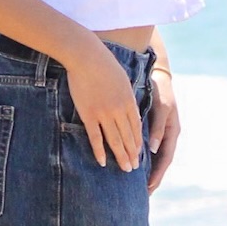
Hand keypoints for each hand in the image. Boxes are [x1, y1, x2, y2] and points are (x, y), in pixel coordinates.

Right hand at [65, 37, 143, 172]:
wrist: (87, 56)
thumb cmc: (104, 63)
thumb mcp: (122, 79)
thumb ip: (127, 96)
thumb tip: (131, 110)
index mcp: (128, 101)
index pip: (137, 128)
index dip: (138, 142)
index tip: (140, 153)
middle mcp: (119, 110)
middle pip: (128, 137)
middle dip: (132, 154)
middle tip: (134, 168)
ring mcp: (103, 114)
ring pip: (115, 140)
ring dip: (121, 156)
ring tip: (125, 169)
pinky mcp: (88, 114)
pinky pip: (95, 137)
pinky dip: (99, 151)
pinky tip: (103, 161)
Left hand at [146, 70, 179, 193]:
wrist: (156, 75)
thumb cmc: (160, 91)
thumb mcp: (162, 107)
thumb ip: (158, 127)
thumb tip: (154, 149)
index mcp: (172, 132)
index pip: (165, 160)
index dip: (158, 174)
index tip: (149, 188)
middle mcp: (167, 135)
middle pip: (160, 162)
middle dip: (153, 178)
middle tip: (143, 195)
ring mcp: (160, 133)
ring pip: (154, 157)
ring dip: (148, 171)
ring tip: (138, 186)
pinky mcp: (152, 129)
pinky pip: (148, 148)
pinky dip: (143, 159)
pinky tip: (133, 166)